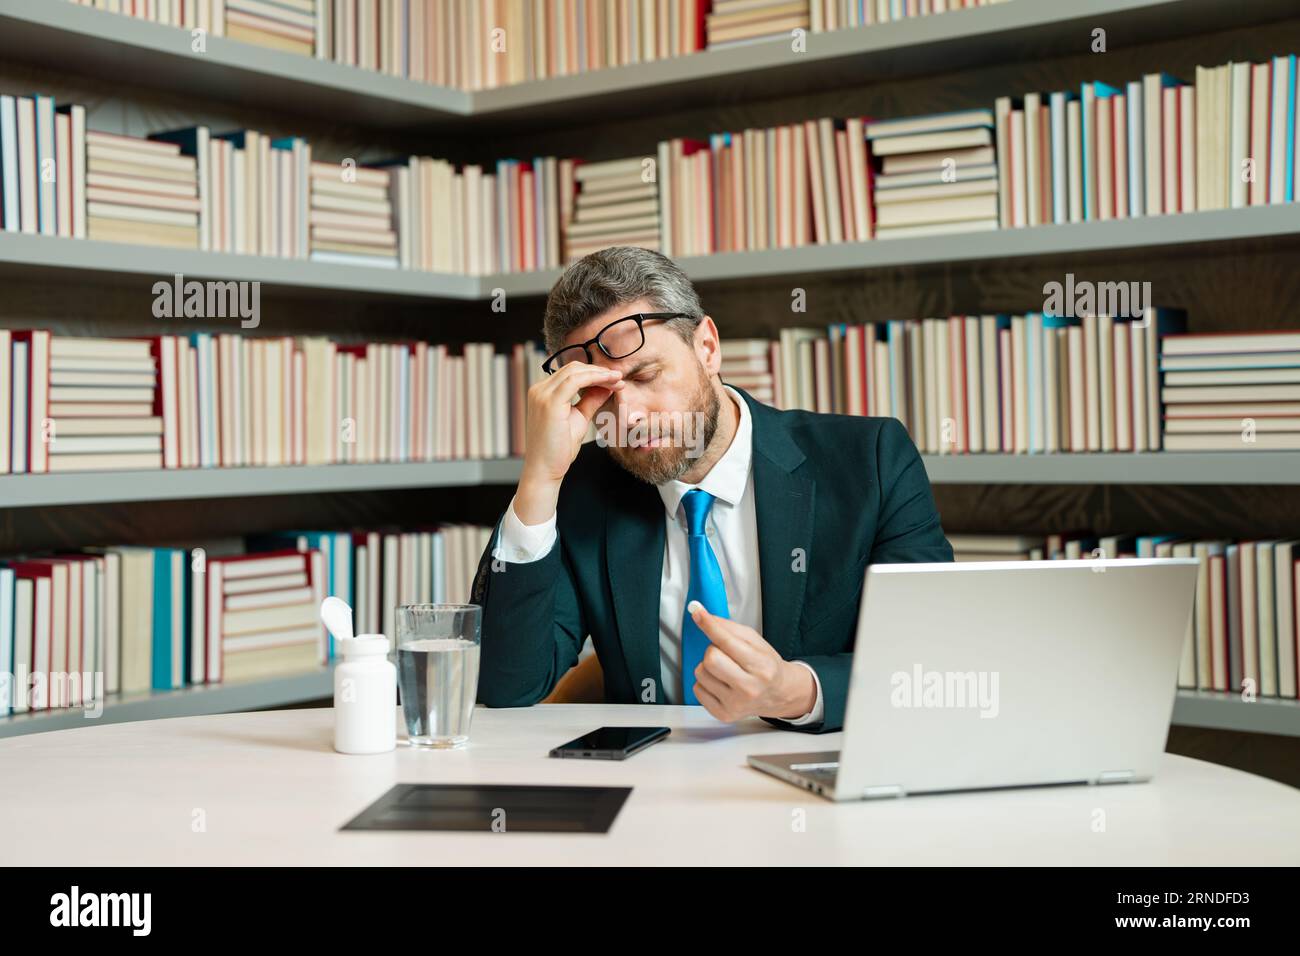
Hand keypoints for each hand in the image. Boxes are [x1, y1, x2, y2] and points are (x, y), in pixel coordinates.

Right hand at [515, 362, 623, 522]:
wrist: (545, 470)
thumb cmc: (559, 449)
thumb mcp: (579, 418)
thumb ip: (590, 401)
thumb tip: (607, 387)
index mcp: (542, 393)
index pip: (570, 373)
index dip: (594, 373)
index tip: (614, 379)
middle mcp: (538, 390)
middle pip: (572, 368)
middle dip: (599, 371)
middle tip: (619, 378)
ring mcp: (541, 395)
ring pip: (574, 371)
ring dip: (600, 374)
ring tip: (618, 381)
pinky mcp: (549, 402)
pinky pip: (575, 381)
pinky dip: (595, 379)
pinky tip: (610, 384)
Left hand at [687, 601, 816, 722]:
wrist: (778, 694)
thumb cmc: (766, 666)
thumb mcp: (756, 642)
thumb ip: (729, 628)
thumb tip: (704, 616)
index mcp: (761, 666)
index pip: (727, 642)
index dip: (710, 625)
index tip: (697, 613)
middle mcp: (749, 688)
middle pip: (710, 659)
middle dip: (712, 651)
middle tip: (724, 654)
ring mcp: (735, 704)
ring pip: (700, 673)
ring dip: (707, 667)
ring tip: (724, 670)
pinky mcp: (723, 714)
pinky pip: (697, 689)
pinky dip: (705, 682)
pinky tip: (720, 683)